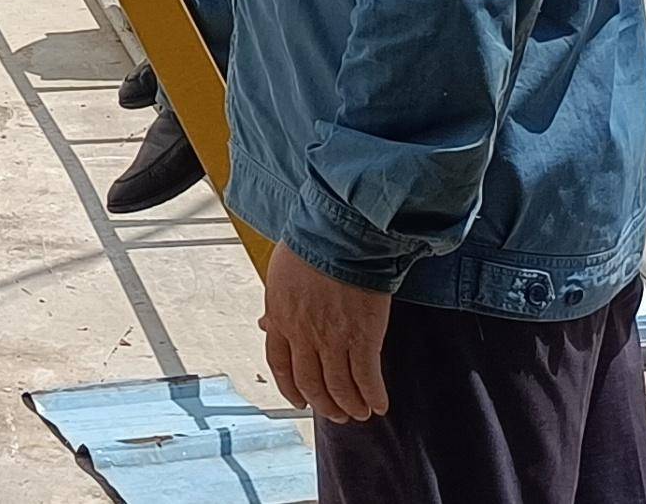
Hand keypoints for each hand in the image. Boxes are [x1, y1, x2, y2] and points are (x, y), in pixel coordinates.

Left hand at [261, 245, 394, 424]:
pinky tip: (380, 405)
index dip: (291, 389)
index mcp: (280, 317)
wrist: (340, 231)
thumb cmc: (311, 242)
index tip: (301, 400)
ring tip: (360, 413)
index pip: (280, 365)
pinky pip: (367, 377)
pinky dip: (373, 395)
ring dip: (350, 405)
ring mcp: (333, 338)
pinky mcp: (362, 336)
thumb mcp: (280, 274)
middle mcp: (303, 334)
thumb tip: (266, 326)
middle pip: (311, 383)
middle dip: (325, 404)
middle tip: (338, 414)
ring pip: (339, 387)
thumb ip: (276, 305)